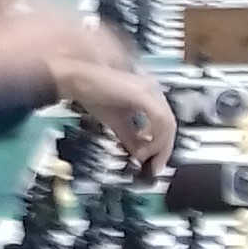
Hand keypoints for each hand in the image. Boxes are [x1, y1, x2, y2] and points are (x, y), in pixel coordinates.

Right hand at [56, 53, 176, 170]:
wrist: (77, 81)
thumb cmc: (93, 96)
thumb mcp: (117, 124)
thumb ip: (131, 139)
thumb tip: (141, 156)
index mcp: (149, 95)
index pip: (166, 123)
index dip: (163, 146)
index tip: (154, 163)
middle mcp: (153, 90)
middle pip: (170, 124)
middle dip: (163, 150)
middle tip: (153, 167)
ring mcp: (149, 90)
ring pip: (168, 124)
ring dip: (158, 146)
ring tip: (142, 157)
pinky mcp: (143, 94)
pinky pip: (159, 120)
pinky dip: (154, 138)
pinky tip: (140, 148)